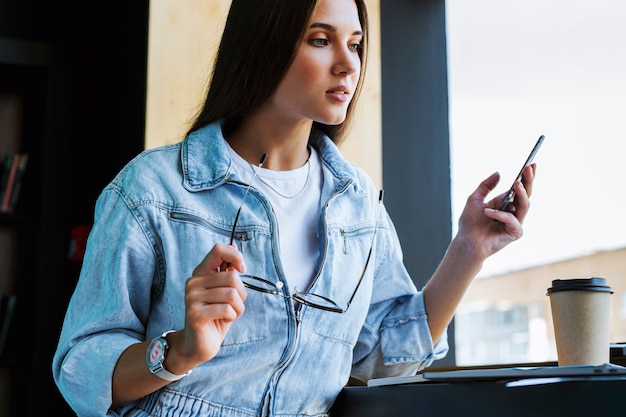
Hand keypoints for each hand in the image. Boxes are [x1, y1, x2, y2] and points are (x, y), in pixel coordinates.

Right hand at [168, 244, 247, 369]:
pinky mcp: (195, 314)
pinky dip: (232, 316)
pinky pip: (226, 309)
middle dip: (242, 294)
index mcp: (200, 273)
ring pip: (232, 294)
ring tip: (229, 314)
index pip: (218, 250)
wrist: (198, 345)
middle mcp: (193, 282)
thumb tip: (233, 246)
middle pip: (232, 277)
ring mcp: (191, 298)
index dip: (235, 257)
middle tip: (234, 306)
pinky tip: (223, 320)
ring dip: (238, 308)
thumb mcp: (225, 291)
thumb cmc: (215, 316)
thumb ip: (228, 271)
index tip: (242, 270)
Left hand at [456, 163, 535, 259]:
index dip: (526, 177)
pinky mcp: (515, 233)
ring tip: (517, 183)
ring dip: (521, 193)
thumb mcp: (475, 199)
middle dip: (528, 181)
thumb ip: (486, 186)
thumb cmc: (469, 223)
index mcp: (505, 203)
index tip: (531, 164)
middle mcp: (513, 212)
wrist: (466, 241)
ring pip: (524, 205)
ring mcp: (515, 222)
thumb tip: (499, 173)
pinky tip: (488, 212)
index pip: (520, 188)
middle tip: (529, 169)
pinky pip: (512, 220)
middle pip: (526, 195)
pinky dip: (500, 215)